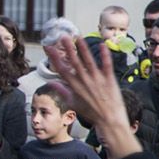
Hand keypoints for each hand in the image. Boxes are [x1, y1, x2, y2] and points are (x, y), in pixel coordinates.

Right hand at [44, 34, 137, 158]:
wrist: (109, 121)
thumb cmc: (90, 113)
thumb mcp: (72, 103)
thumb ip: (62, 91)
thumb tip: (51, 83)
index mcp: (74, 87)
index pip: (61, 69)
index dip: (54, 57)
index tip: (48, 48)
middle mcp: (84, 82)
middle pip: (74, 62)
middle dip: (68, 48)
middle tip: (62, 37)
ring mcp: (97, 80)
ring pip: (89, 61)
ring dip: (83, 48)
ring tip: (78, 37)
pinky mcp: (109, 80)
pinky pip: (106, 65)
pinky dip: (104, 55)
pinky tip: (102, 44)